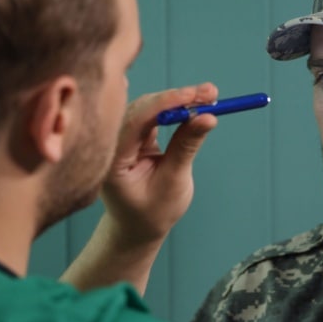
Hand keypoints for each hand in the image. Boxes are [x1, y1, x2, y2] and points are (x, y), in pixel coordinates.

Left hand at [100, 83, 218, 243]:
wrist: (137, 228)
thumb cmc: (152, 213)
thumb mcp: (174, 182)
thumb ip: (187, 147)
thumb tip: (208, 116)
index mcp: (112, 159)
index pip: (137, 120)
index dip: (167, 103)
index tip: (195, 95)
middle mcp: (111, 144)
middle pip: (142, 108)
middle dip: (177, 98)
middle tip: (211, 93)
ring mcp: (120, 138)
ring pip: (148, 107)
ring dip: (178, 101)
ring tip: (209, 97)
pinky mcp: (132, 136)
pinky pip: (152, 114)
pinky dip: (174, 109)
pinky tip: (194, 103)